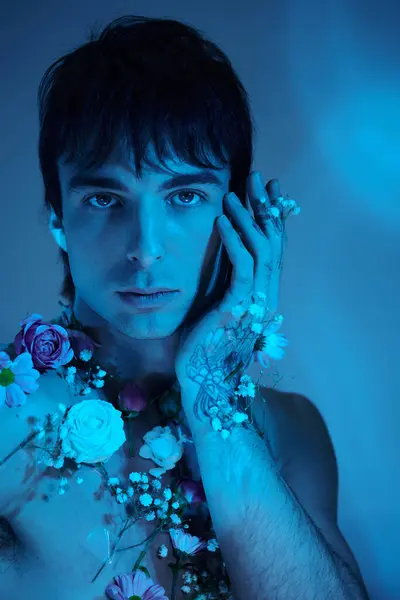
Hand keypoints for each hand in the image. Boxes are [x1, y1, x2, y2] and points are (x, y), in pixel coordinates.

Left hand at [175, 172, 288, 404]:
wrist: (199, 376)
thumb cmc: (203, 341)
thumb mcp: (218, 303)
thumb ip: (227, 281)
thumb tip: (225, 254)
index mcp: (263, 294)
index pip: (273, 248)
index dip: (272, 217)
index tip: (267, 190)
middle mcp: (265, 295)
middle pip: (272, 242)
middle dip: (265, 208)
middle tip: (258, 178)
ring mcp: (255, 302)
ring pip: (261, 250)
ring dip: (248, 218)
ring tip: (234, 194)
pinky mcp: (238, 308)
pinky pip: (241, 267)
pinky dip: (233, 239)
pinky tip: (222, 220)